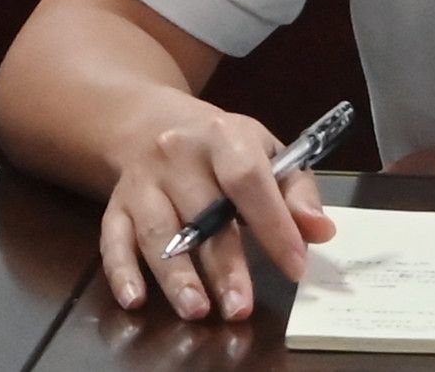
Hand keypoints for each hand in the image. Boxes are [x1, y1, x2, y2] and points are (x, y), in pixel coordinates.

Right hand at [89, 93, 337, 322]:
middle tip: (240, 307)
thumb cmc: (223, 147)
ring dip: (176, 275)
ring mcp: (143, 182)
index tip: (295, 267)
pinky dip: (121, 272)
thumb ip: (296, 191)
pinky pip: (113, 240)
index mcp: (223, 136)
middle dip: (223, 265)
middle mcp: (177, 155)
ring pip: (157, 231)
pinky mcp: (116, 206)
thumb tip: (320, 232)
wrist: (153, 123)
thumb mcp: (266, 151)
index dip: (273, 225)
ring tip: (197, 310)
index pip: (248, 180)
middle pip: (202, 214)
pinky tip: (135, 300)